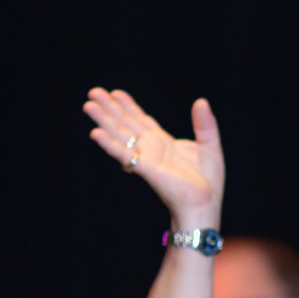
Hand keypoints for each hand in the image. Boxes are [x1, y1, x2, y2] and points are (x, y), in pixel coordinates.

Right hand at [85, 88, 224, 231]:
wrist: (205, 205)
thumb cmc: (208, 182)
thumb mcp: (210, 145)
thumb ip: (205, 124)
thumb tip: (201, 101)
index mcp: (164, 143)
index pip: (141, 120)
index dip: (128, 106)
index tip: (115, 93)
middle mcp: (151, 149)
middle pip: (126, 123)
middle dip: (109, 108)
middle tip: (93, 92)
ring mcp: (146, 158)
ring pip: (120, 135)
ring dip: (104, 120)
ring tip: (88, 105)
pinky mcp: (146, 169)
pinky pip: (124, 154)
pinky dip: (110, 144)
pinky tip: (96, 133)